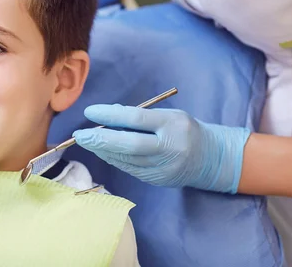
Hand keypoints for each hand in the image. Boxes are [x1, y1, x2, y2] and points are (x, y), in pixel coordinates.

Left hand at [73, 105, 250, 193]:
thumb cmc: (185, 130)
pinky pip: (130, 169)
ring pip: (127, 160)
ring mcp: (163, 167)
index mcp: (172, 124)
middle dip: (101, 139)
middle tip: (80, 134)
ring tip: (87, 141)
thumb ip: (141, 116)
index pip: (136, 118)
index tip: (90, 111)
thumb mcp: (168, 115)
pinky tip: (102, 152)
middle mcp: (169, 147)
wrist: (211, 158)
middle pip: (129, 145)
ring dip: (103, 151)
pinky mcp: (158, 180)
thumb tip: (108, 116)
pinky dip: (114, 159)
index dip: (110, 115)